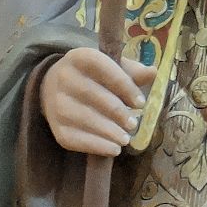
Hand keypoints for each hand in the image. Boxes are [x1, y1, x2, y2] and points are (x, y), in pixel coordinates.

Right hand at [40, 47, 156, 155]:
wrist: (54, 90)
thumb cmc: (93, 78)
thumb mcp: (110, 68)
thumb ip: (132, 72)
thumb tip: (152, 72)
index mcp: (80, 58)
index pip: (105, 69)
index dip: (126, 87)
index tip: (141, 103)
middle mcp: (64, 78)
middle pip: (95, 96)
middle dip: (118, 112)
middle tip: (133, 124)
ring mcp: (57, 104)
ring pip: (87, 119)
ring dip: (111, 132)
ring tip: (126, 138)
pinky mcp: (57, 129)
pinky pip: (78, 140)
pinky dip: (99, 146)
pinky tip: (114, 149)